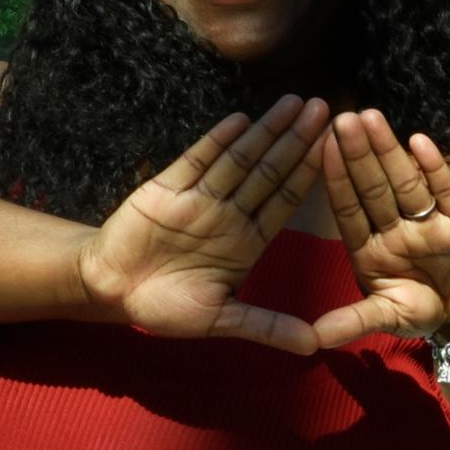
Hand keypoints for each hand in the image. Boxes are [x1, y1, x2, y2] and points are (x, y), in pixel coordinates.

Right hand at [76, 95, 331, 348]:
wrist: (111, 291)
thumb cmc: (164, 307)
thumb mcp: (221, 321)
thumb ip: (266, 326)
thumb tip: (315, 345)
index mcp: (247, 242)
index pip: (286, 201)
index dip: (310, 174)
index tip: (339, 149)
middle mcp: (229, 214)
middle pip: (270, 171)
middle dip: (297, 140)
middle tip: (325, 107)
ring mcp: (199, 198)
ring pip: (240, 159)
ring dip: (266, 131)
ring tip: (294, 103)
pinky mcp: (167, 188)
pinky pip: (197, 161)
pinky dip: (217, 142)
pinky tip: (242, 120)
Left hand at [305, 107, 449, 354]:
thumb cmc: (417, 307)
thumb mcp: (384, 318)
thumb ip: (353, 322)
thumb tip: (314, 339)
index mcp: (367, 246)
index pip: (348, 207)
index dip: (336, 178)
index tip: (322, 147)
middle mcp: (393, 226)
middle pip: (374, 186)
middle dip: (359, 153)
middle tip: (341, 118)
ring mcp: (426, 221)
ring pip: (405, 183)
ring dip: (389, 150)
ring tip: (371, 117)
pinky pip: (446, 192)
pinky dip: (435, 169)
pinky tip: (420, 142)